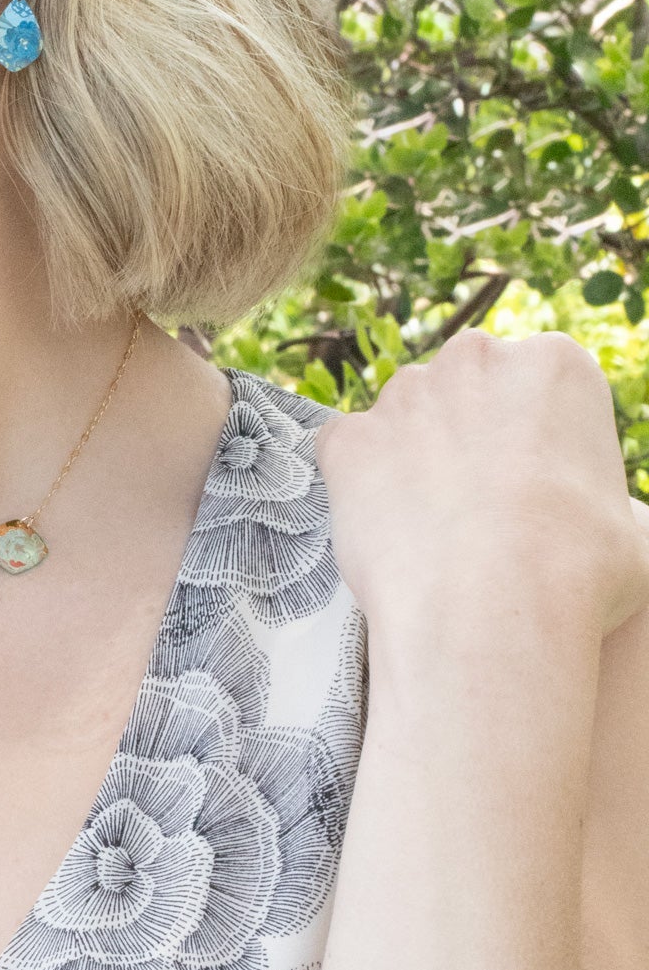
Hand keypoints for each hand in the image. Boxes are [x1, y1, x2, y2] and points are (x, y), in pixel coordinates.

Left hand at [314, 327, 648, 650]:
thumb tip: (577, 513)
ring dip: (414, 456)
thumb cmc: (577, 573)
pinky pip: (350, 451)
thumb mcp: (623, 519)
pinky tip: (389, 533)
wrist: (491, 610)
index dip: (535, 441)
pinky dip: (361, 485)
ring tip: (435, 531)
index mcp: (554, 363)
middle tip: (482, 506)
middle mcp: (474, 358)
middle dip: (470, 435)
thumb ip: (587, 488)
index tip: (534, 485)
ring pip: (407, 416)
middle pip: (468, 388)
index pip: (538, 386)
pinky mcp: (348, 436)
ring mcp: (404, 393)